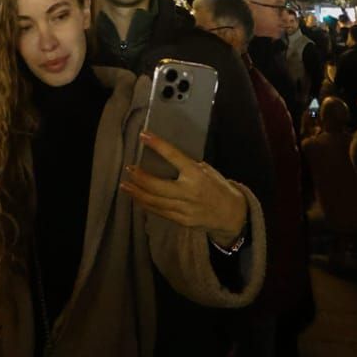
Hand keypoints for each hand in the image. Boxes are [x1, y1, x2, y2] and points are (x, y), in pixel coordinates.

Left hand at [121, 132, 247, 244]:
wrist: (231, 214)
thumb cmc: (218, 187)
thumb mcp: (207, 170)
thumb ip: (187, 166)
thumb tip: (165, 157)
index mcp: (196, 174)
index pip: (173, 156)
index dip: (158, 145)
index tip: (144, 136)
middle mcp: (188, 192)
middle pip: (157, 186)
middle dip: (140, 177)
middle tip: (129, 169)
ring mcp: (184, 209)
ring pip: (154, 201)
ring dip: (137, 193)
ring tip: (125, 185)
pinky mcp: (181, 221)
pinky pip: (159, 212)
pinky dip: (146, 204)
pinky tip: (137, 198)